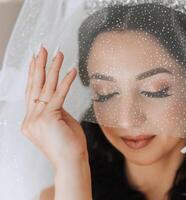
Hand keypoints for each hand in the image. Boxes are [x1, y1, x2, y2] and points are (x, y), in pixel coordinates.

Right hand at [21, 46, 87, 168]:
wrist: (71, 162)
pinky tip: (71, 69)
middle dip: (38, 65)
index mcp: (30, 121)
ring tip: (57, 53)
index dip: (33, 74)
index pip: (31, 93)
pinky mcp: (48, 118)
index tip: (35, 59)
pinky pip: (59, 95)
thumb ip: (56, 108)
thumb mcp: (59, 123)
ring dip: (53, 68)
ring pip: (46, 88)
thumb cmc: (69, 144)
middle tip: (41, 47)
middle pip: (34, 87)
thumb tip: (58, 94)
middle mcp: (29, 119)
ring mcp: (36, 119)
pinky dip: (66, 81)